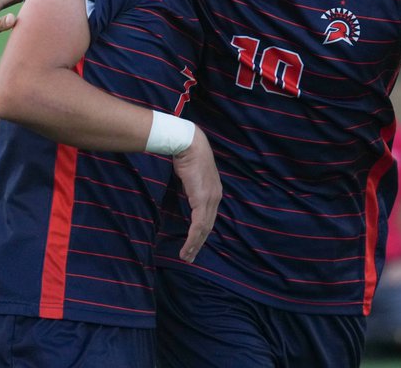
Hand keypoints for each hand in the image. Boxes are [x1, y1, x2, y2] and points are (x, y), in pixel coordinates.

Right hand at [170, 127, 220, 263]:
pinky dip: (193, 237)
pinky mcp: (202, 200)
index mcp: (213, 191)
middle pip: (208, 226)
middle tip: (190, 257)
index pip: (209, 217)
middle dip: (199, 243)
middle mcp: (215, 197)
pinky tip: (188, 246)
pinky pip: (198, 224)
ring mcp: (210, 199)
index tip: (194, 243)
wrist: (188, 144)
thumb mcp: (191, 176)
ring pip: (203, 229)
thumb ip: (191, 187)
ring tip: (186, 256)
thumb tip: (185, 193)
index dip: (201, 232)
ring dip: (194, 244)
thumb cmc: (187, 156)